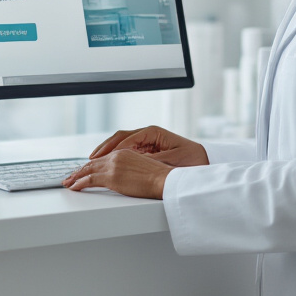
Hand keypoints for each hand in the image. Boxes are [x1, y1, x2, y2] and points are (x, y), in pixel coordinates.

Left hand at [62, 148, 171, 198]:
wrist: (164, 180)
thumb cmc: (159, 178)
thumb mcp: (142, 168)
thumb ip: (130, 169)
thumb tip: (124, 177)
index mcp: (124, 153)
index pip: (102, 159)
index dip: (91, 166)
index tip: (83, 170)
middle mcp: (116, 156)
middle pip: (92, 163)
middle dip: (79, 171)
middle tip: (70, 176)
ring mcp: (112, 166)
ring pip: (88, 170)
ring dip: (76, 177)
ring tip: (68, 182)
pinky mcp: (111, 177)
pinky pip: (89, 179)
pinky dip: (79, 183)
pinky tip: (74, 187)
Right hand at [89, 125, 209, 167]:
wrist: (204, 160)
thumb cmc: (192, 159)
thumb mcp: (172, 160)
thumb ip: (153, 160)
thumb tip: (136, 162)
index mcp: (153, 132)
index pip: (127, 138)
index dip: (113, 149)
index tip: (104, 159)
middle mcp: (147, 134)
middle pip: (119, 137)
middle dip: (104, 148)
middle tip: (91, 158)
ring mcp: (146, 140)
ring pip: (120, 143)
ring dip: (107, 151)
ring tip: (93, 160)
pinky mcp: (146, 148)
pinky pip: (126, 150)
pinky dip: (115, 155)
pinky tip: (107, 163)